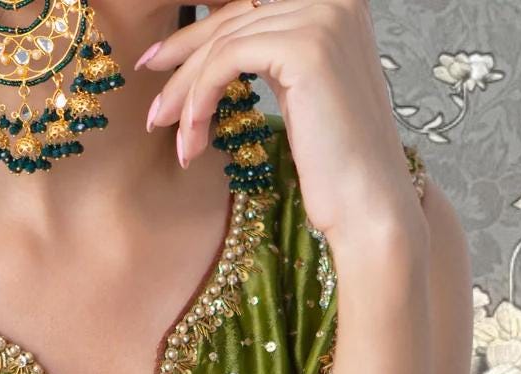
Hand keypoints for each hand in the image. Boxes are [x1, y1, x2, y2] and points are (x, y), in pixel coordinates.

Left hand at [135, 0, 424, 249]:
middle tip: (153, 105)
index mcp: (338, 4)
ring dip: (186, 93)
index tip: (158, 64)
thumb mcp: (299, 93)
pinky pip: (226, 61)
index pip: (250, 8)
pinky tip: (191, 138)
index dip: (199, 34)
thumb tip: (213, 48)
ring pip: (223, 43)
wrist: (368, 206)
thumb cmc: (335, 165)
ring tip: (167, 132)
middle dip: (182, 62)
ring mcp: (323, 17)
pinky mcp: (306, 47)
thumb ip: (270, 57)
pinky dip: (199, 98)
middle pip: (233, 19)